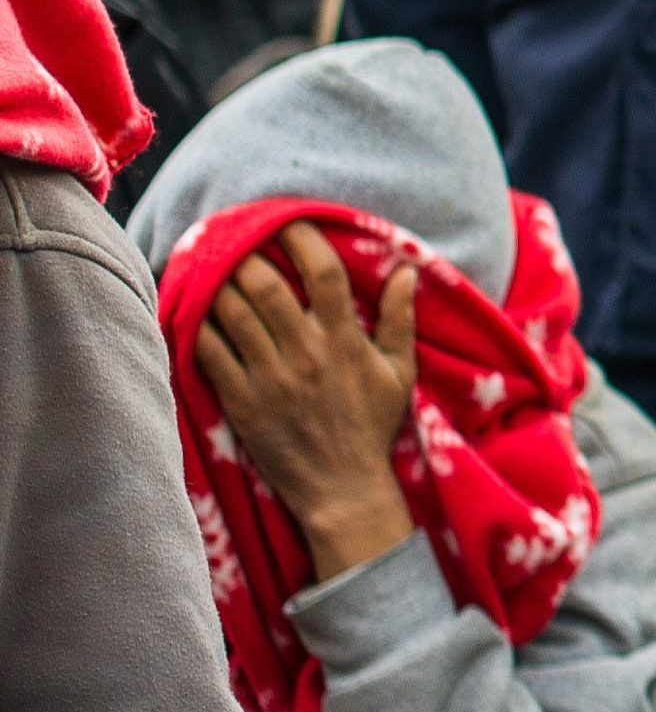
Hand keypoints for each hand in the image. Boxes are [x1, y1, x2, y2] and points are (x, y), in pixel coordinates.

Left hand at [199, 224, 418, 578]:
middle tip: (237, 240)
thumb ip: (401, 320)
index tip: (289, 223)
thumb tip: (406, 272)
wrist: (343, 489)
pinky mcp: (241, 401)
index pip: (323, 273)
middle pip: (265, 286)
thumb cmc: (372, 427)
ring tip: (211, 266)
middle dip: (246, 254)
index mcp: (346, 341)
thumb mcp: (399, 373)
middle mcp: (305, 353)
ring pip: (231, 313)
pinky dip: (197, 325)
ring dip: (217, 283)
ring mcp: (269, 377)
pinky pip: (210, 352)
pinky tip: (194, 309)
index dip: (303, 239)